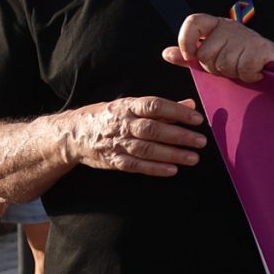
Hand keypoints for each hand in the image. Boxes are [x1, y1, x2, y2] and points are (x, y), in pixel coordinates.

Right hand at [62, 96, 207, 176]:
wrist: (73, 134)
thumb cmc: (109, 117)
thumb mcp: (131, 106)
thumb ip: (162, 108)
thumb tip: (191, 103)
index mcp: (127, 106)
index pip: (154, 106)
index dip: (177, 111)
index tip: (197, 118)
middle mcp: (122, 124)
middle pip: (152, 129)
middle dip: (179, 136)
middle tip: (200, 140)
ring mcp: (116, 143)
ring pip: (146, 149)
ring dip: (172, 154)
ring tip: (193, 158)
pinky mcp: (113, 160)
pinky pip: (136, 165)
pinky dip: (155, 168)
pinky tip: (173, 170)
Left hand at [164, 13, 273, 83]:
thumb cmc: (247, 60)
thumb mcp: (215, 56)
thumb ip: (190, 56)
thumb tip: (167, 53)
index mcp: (217, 26)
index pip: (193, 21)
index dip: (186, 40)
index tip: (191, 56)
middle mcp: (230, 27)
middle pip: (206, 55)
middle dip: (217, 68)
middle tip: (233, 66)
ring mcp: (246, 36)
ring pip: (224, 65)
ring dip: (235, 74)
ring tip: (245, 68)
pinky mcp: (260, 48)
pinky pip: (242, 69)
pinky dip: (249, 76)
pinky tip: (255, 72)